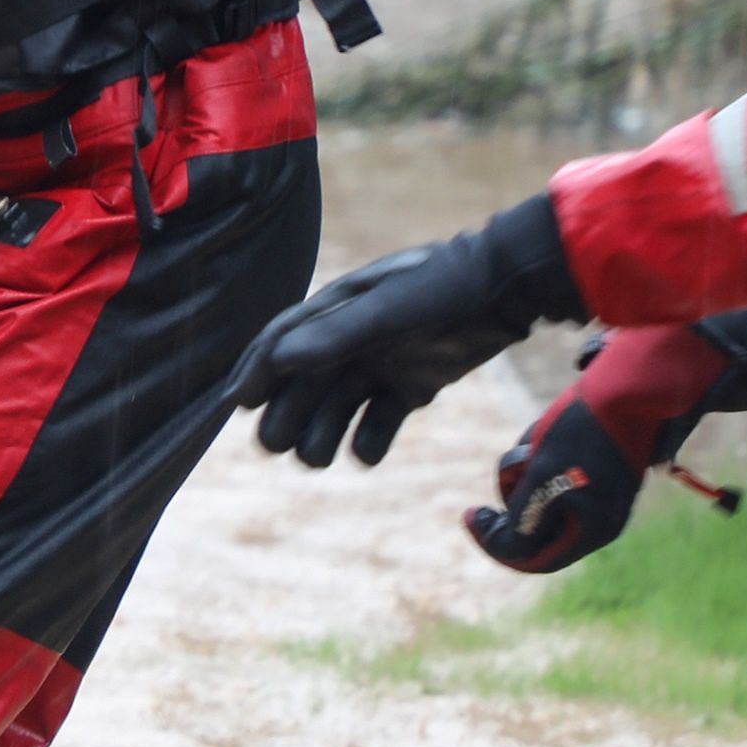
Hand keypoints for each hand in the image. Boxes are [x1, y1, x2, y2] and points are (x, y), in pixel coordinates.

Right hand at [227, 193, 580, 469]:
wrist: (510, 289)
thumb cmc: (442, 286)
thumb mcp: (387, 309)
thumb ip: (336, 335)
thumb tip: (278, 361)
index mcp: (337, 308)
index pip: (283, 341)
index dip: (257, 371)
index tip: (236, 404)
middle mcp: (354, 337)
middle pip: (306, 382)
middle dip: (286, 413)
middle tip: (275, 446)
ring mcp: (384, 361)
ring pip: (339, 405)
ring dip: (322, 431)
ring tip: (315, 459)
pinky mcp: (415, 384)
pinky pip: (382, 417)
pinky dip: (371, 438)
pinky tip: (365, 454)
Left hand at [465, 323, 730, 572]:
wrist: (628, 386)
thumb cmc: (583, 430)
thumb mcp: (543, 475)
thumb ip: (524, 517)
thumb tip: (508, 549)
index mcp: (593, 532)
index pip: (534, 558)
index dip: (496, 542)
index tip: (470, 512)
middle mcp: (602, 522)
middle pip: (537, 527)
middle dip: (516, 493)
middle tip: (514, 463)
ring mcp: (604, 498)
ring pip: (543, 498)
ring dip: (527, 471)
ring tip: (536, 439)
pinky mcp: (600, 474)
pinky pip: (556, 477)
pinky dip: (541, 458)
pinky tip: (545, 432)